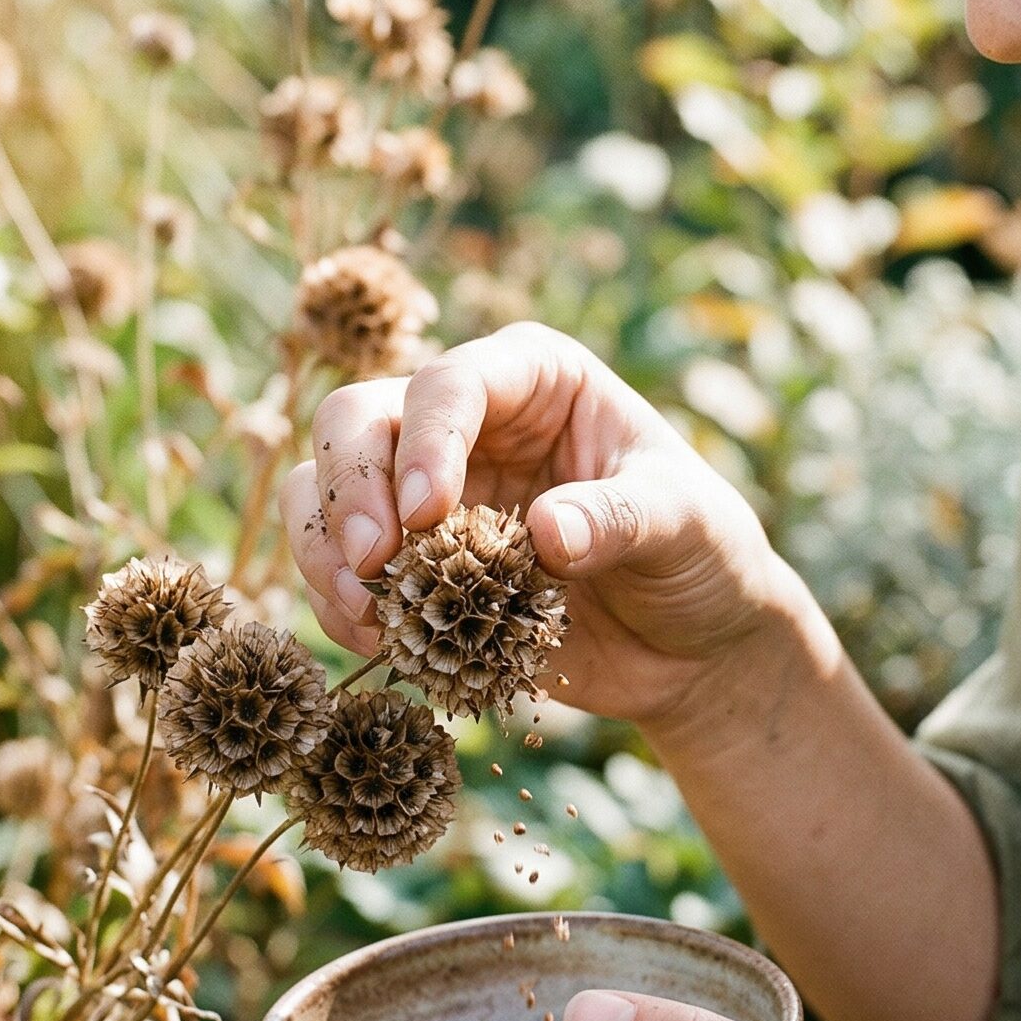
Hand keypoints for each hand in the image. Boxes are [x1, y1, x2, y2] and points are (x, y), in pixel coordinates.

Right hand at [281, 321, 805, 729]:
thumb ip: (622, 520)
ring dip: (324, 548)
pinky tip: (380, 641)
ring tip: (368, 612)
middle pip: (357, 419)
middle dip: (350, 487)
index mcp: (534, 377)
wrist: (691, 643)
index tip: (428, 514)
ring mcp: (424, 488)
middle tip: (373, 562)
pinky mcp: (408, 560)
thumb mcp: (684, 525)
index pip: (450, 382)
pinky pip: (332, 564)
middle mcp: (464, 419)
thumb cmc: (700, 554)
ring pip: (320, 485)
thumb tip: (549, 531)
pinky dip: (337, 602)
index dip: (427, 440)